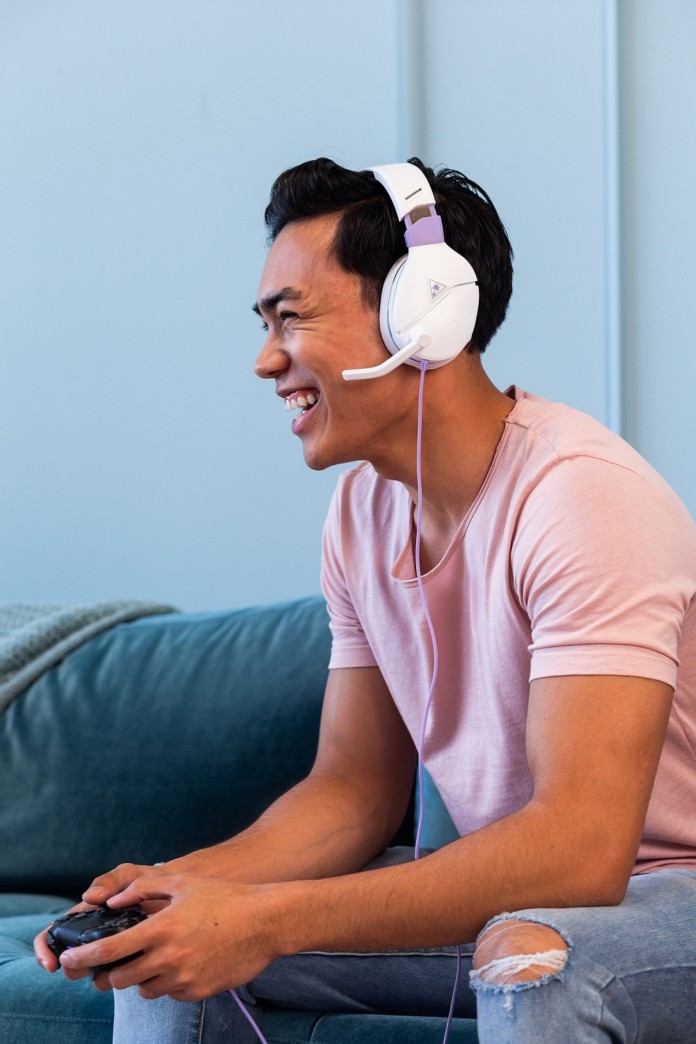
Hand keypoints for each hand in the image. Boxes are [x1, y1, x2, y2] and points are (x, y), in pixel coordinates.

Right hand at [35, 862, 168, 976]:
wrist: (180, 893)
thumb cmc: (149, 880)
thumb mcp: (129, 875)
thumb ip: (111, 880)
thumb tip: (90, 897)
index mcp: (85, 916)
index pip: (52, 936)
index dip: (44, 951)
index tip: (52, 964)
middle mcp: (94, 936)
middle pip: (70, 961)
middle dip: (72, 970)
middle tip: (83, 970)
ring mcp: (112, 951)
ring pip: (93, 973)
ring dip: (96, 978)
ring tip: (107, 975)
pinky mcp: (132, 961)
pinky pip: (119, 976)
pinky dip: (119, 978)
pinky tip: (131, 973)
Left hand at [58, 873, 283, 1000]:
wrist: (266, 921)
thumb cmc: (225, 897)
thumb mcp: (182, 882)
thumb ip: (143, 889)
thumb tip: (113, 901)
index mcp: (160, 929)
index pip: (109, 951)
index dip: (83, 957)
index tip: (69, 959)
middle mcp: (168, 957)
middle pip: (120, 978)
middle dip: (110, 973)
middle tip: (112, 963)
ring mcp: (183, 978)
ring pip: (144, 989)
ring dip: (140, 978)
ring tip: (152, 959)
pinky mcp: (198, 992)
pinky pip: (170, 994)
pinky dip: (167, 983)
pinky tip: (180, 964)